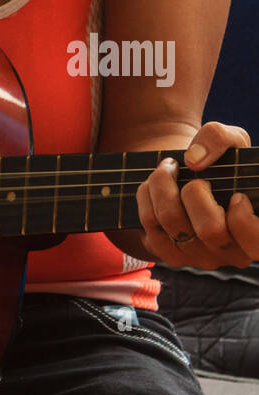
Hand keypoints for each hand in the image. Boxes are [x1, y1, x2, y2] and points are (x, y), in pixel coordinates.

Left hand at [136, 121, 258, 269]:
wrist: (188, 171)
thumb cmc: (219, 159)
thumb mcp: (231, 140)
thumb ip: (220, 138)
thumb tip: (193, 160)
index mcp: (254, 233)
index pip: (256, 243)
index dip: (244, 218)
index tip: (236, 195)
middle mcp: (229, 252)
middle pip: (209, 230)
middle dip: (195, 190)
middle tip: (194, 175)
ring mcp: (198, 256)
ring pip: (173, 223)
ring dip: (163, 184)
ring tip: (168, 168)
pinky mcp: (168, 253)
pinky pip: (149, 223)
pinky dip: (147, 194)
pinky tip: (156, 184)